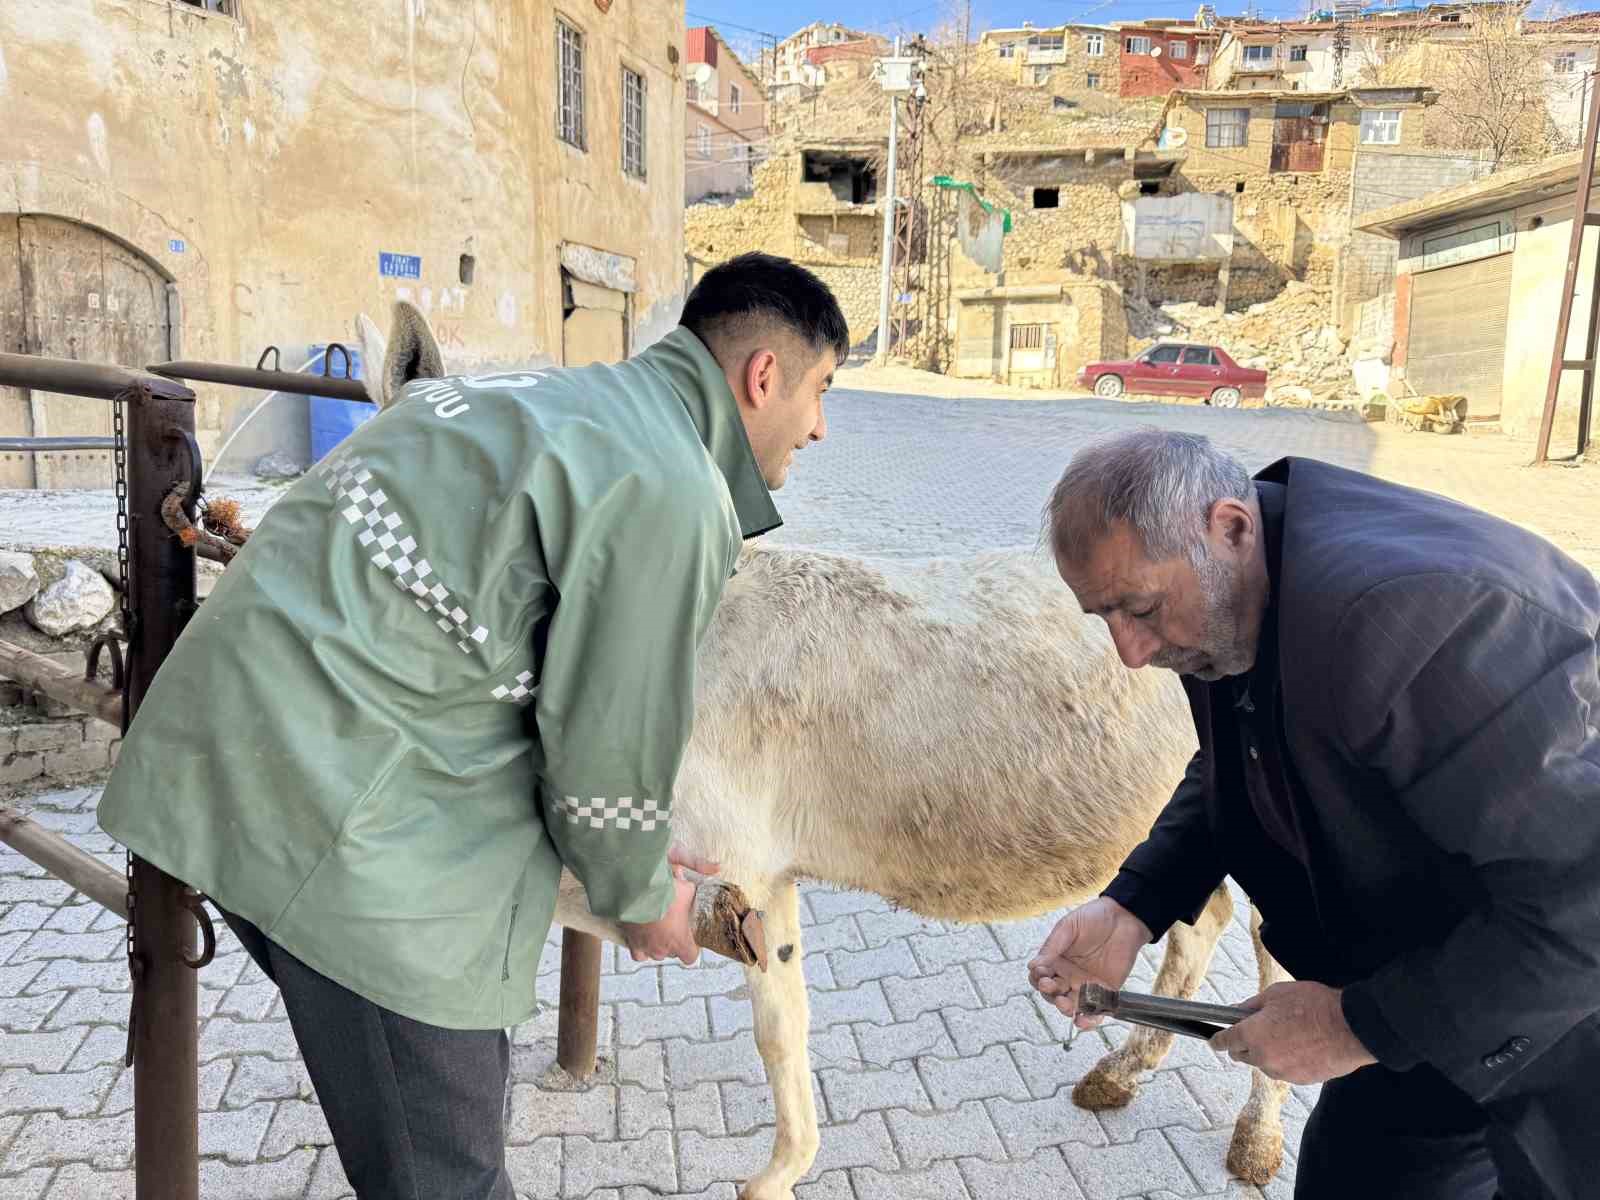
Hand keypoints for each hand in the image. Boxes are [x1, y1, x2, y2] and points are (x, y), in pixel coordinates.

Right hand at [619, 845, 721, 965]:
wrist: (634, 893)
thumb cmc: (662, 893)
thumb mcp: (688, 887)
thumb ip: (703, 881)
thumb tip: (714, 868)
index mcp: (680, 941)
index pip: (691, 957)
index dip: (692, 947)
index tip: (691, 936)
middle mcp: (663, 949)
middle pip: (673, 953)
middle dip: (675, 941)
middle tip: (675, 925)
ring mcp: (647, 948)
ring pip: (656, 953)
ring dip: (658, 944)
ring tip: (659, 929)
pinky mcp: (632, 943)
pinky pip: (638, 953)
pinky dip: (641, 947)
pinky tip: (643, 937)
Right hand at [1028, 897, 1151, 1026]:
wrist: (1124, 918)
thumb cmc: (1094, 918)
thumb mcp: (1068, 927)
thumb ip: (1052, 947)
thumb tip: (1032, 965)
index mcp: (1056, 960)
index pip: (1040, 976)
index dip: (1037, 978)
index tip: (1041, 973)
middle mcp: (1068, 975)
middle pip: (1052, 994)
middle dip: (1050, 994)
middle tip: (1051, 987)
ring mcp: (1086, 985)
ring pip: (1070, 1005)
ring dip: (1065, 1009)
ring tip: (1066, 1005)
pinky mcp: (1105, 992)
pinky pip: (1095, 1011)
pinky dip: (1088, 1020)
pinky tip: (1082, 1020)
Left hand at [1210, 981, 1377, 1084]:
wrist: (1351, 1028)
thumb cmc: (1314, 1006)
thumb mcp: (1276, 994)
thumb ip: (1251, 1006)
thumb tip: (1237, 1012)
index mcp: (1252, 1036)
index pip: (1225, 1041)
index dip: (1217, 1039)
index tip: (1214, 1040)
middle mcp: (1264, 1059)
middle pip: (1243, 1056)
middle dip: (1244, 1044)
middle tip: (1255, 1029)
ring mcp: (1283, 1073)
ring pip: (1265, 1064)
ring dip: (1267, 1052)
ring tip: (1286, 1034)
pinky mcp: (1302, 1080)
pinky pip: (1285, 1070)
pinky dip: (1287, 1060)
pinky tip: (1300, 1045)